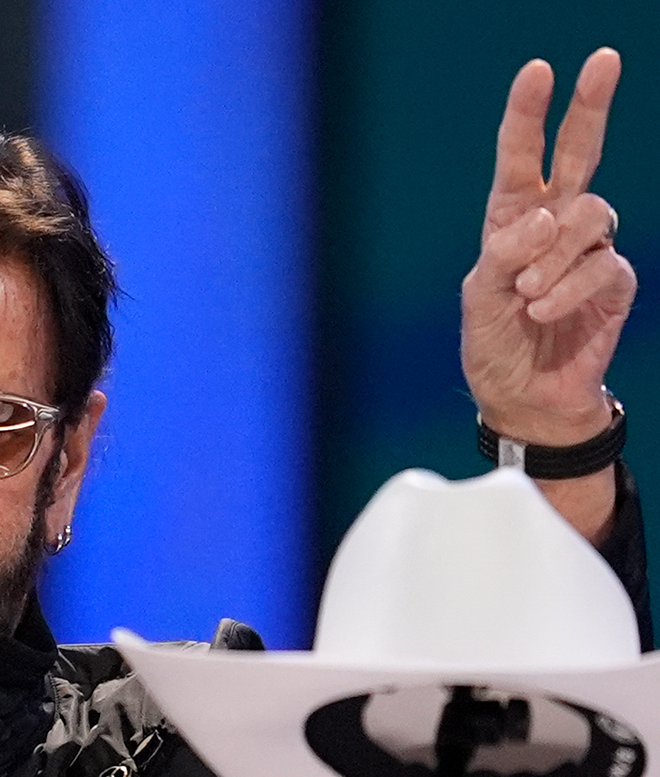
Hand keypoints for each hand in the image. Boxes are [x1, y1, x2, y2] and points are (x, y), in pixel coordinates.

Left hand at [461, 49, 634, 449]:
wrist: (524, 399)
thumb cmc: (496, 347)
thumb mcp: (481, 301)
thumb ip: (506, 255)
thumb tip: (546, 217)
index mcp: (513, 223)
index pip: (520, 161)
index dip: (527, 116)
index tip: (537, 72)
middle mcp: (555, 227)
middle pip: (579, 154)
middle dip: (589, 107)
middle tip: (602, 60)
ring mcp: (587, 251)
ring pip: (590, 216)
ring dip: (554, 256)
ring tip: (528, 295)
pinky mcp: (612, 282)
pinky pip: (600, 266)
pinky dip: (566, 289)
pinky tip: (543, 312)